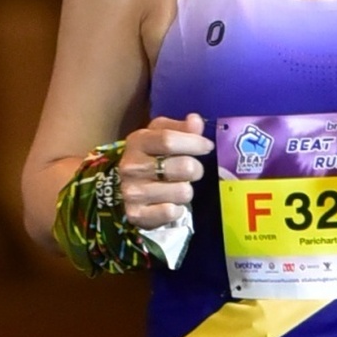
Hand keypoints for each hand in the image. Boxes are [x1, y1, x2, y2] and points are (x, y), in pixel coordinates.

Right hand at [118, 113, 212, 229]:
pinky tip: (168, 204)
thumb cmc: (153, 158)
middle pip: (184, 167)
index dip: (194, 143)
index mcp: (137, 141)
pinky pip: (172, 213)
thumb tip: (195, 121)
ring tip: (176, 187)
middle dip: (196, 169)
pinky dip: (177, 210)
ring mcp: (132, 192)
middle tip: (192, 171)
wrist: (129, 189)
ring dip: (186, 191)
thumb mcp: (164, 136)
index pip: (169, 140)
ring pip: (183, 192)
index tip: (207, 147)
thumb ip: (182, 128)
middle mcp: (131, 166)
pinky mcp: (136, 215)